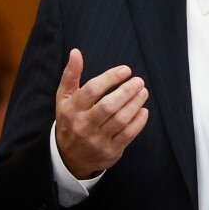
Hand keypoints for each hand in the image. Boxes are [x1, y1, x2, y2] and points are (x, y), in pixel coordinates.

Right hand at [54, 48, 149, 179]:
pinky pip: (128, 135)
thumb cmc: (70, 120)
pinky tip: (143, 110)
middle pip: (108, 106)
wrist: (69, 157)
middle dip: (127, 91)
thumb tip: (76, 52)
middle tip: (139, 81)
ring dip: (135, 104)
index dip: (111, 77)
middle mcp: (83, 125)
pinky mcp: (110, 151)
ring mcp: (96, 140)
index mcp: (71, 109)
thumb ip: (71, 75)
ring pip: (120, 120)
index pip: (92, 90)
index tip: (126, 70)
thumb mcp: (64, 98)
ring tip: (143, 92)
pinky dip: (139, 121)